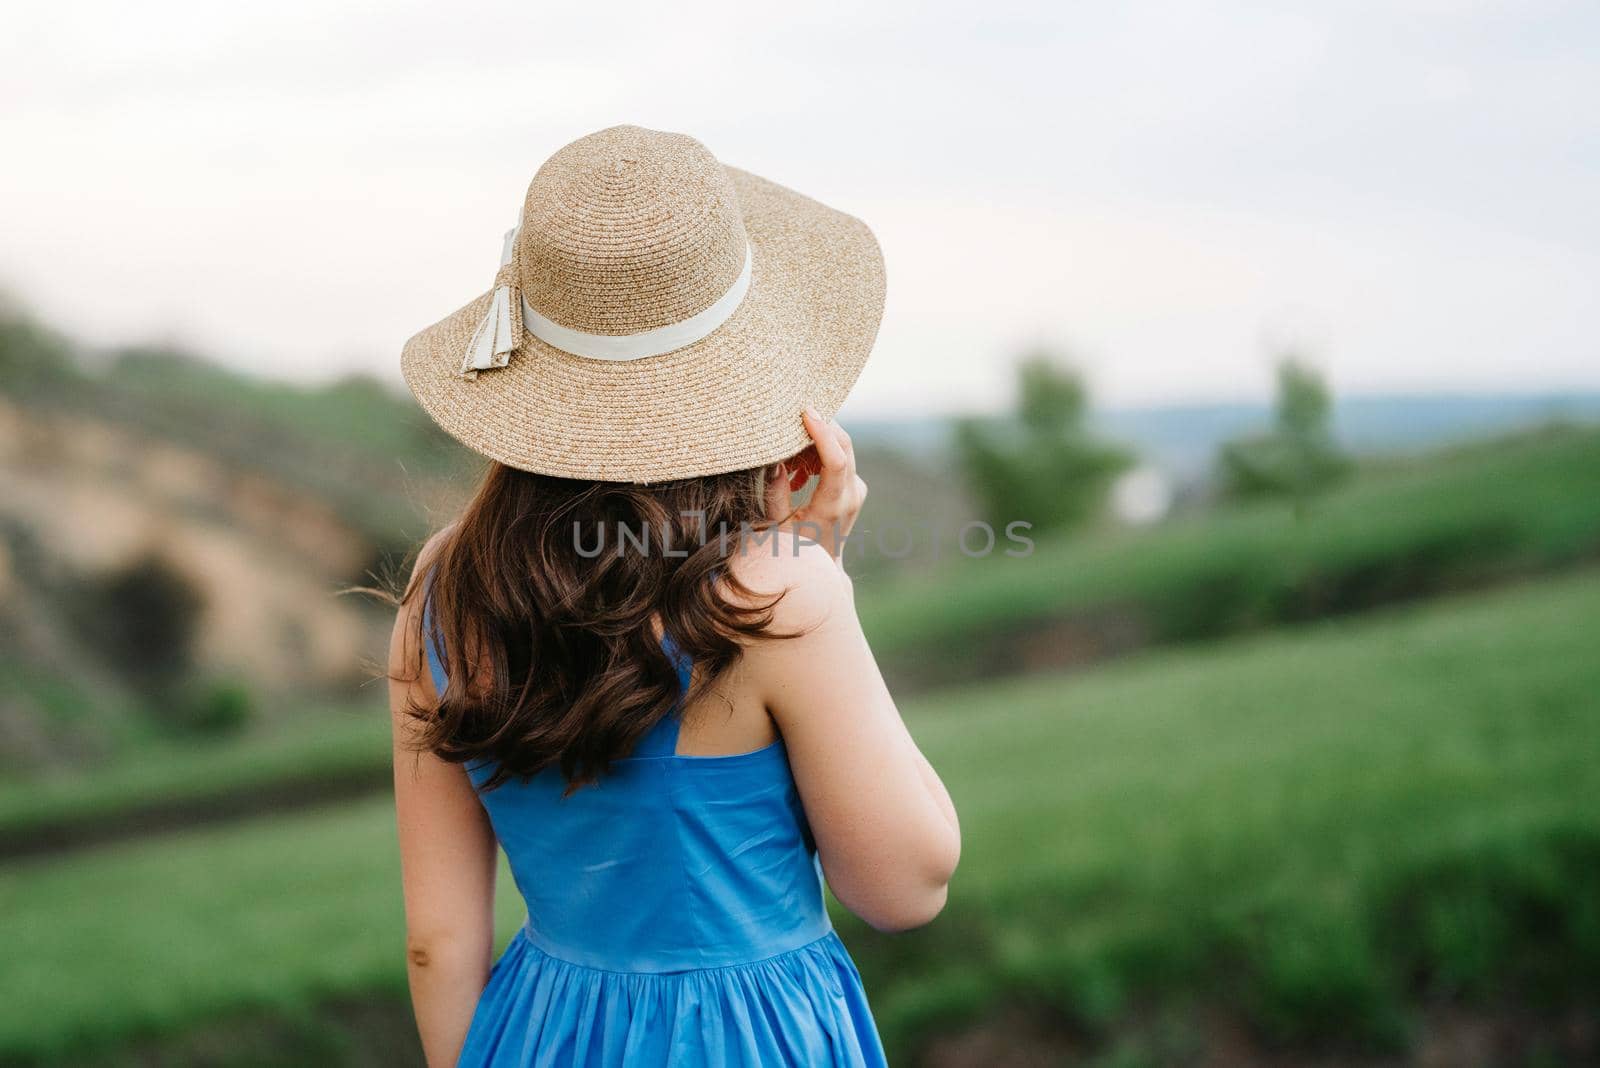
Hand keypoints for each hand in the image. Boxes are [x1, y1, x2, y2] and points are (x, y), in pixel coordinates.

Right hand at [783, 408, 866, 560]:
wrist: (823, 567)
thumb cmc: (794, 551)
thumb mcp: (776, 526)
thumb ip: (776, 493)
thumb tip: (775, 461)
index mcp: (833, 506)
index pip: (836, 461)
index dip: (823, 433)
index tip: (807, 412)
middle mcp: (852, 496)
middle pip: (844, 446)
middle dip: (820, 427)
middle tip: (792, 421)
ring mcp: (857, 491)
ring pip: (843, 449)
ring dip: (816, 443)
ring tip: (790, 465)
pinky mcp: (856, 487)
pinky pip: (842, 459)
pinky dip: (820, 455)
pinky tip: (800, 473)